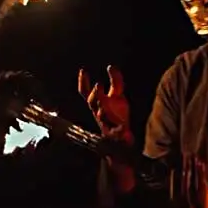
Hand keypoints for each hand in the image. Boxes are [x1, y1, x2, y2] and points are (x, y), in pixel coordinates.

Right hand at [78, 65, 134, 192]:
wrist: (119, 141)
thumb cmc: (116, 115)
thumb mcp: (117, 96)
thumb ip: (115, 81)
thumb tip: (111, 66)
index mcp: (97, 104)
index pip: (86, 93)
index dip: (83, 83)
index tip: (83, 70)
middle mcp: (99, 113)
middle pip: (92, 103)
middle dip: (94, 95)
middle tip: (98, 85)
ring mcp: (107, 124)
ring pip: (101, 116)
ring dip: (103, 109)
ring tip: (105, 102)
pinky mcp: (117, 134)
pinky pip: (117, 132)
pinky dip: (119, 130)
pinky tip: (124, 127)